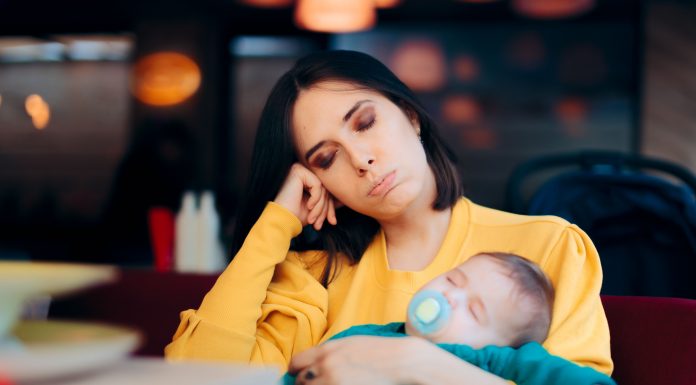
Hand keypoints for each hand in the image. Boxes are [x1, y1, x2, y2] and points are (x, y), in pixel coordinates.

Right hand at [274, 163, 337, 229]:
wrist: (281, 220)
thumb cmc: (295, 215)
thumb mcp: (317, 208)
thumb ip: (328, 201)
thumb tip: (345, 200)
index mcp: (305, 179)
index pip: (325, 190)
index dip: (330, 207)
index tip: (332, 222)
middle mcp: (302, 171)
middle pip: (325, 189)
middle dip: (326, 208)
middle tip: (325, 223)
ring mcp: (299, 169)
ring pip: (323, 188)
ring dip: (321, 207)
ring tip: (314, 220)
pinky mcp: (298, 171)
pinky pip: (318, 185)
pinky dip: (316, 199)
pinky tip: (308, 206)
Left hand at [288, 336, 508, 384]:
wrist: (403, 360)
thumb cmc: (379, 351)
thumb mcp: (351, 343)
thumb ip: (328, 351)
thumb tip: (311, 364)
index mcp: (327, 350)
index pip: (296, 363)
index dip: (297, 371)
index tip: (301, 376)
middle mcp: (326, 366)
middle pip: (301, 382)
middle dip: (307, 384)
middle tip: (320, 384)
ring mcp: (334, 383)